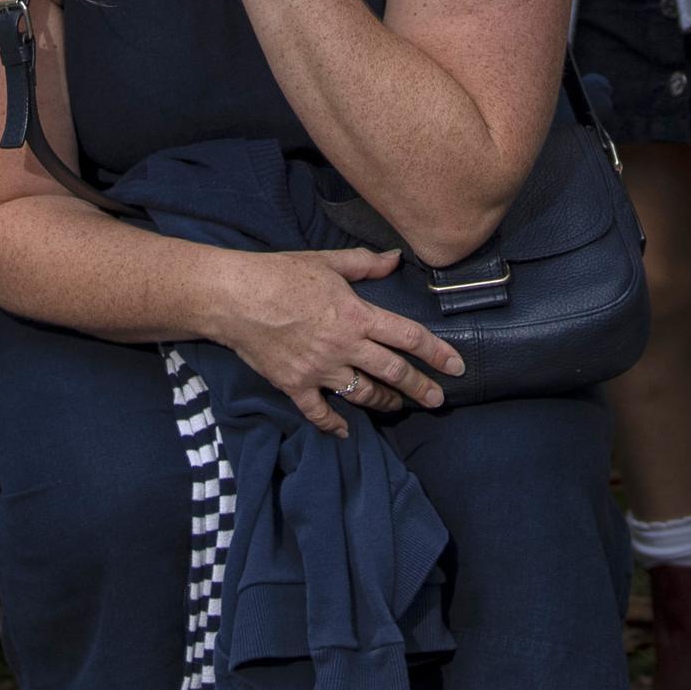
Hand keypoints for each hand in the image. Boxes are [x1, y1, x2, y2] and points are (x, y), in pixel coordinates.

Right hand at [216, 247, 464, 437]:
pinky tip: (344, 430)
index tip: (456, 367)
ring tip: (397, 406)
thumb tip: (396, 259)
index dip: (437, 353)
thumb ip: (366, 264)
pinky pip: (319, 412)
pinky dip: (333, 424)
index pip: (409, 337)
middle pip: (393, 373)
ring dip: (384, 403)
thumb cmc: (280, 274)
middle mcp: (344, 347)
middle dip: (420, 388)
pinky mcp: (295, 385)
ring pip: (363, 395)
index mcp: (357, 316)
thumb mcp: (327, 262)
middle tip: (437, 399)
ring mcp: (320, 370)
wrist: (234, 297)